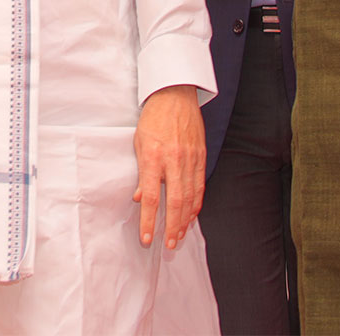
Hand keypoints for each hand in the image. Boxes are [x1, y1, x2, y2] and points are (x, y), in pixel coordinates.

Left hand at [132, 84, 204, 249]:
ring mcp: (190, 159)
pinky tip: (191, 216)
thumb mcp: (138, 143)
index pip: (150, 196)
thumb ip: (140, 173)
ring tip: (179, 236)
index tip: (146, 238)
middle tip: (169, 244)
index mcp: (153, 157)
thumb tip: (139, 198)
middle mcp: (173, 160)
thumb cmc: (152, 119)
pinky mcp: (201, 157)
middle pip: (174, 202)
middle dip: (171, 227)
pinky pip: (199, 186)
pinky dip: (196, 204)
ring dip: (185, 220)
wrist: (175, 95)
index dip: (148, 220)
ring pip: (190, 197)